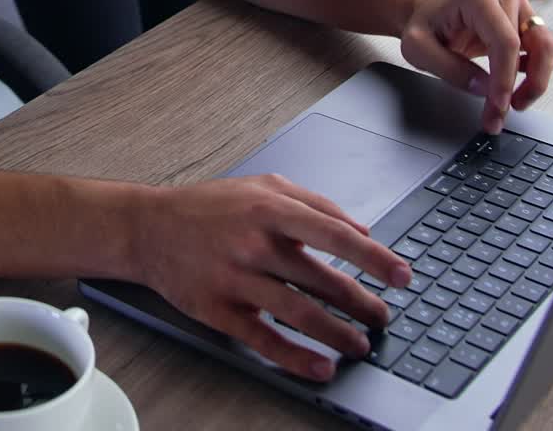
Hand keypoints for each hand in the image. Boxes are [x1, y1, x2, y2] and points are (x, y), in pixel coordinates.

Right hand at [137, 174, 411, 380]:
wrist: (149, 227)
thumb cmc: (209, 207)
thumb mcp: (261, 186)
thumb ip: (312, 201)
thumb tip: (361, 228)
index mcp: (269, 208)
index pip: (334, 234)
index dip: (373, 257)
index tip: (403, 275)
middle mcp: (254, 243)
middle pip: (323, 280)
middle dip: (362, 304)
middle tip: (383, 317)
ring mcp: (236, 278)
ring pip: (300, 314)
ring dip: (339, 335)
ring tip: (360, 345)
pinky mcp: (219, 310)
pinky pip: (265, 339)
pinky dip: (297, 358)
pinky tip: (321, 367)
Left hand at [400, 0, 552, 133]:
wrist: (428, 15)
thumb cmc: (424, 25)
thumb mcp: (418, 48)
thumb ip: (449, 68)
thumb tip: (484, 88)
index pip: (506, 41)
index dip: (506, 78)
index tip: (498, 104)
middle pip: (532, 46)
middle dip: (521, 86)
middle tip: (500, 112)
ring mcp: (519, 7)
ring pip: (548, 47)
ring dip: (537, 80)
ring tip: (514, 102)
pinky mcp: (525, 22)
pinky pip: (547, 49)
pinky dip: (537, 72)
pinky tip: (516, 85)